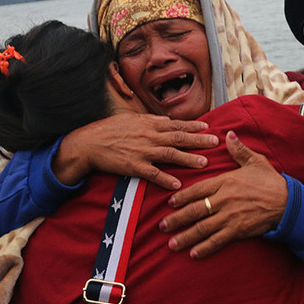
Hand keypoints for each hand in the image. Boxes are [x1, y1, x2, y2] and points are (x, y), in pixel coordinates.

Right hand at [56, 113, 217, 188]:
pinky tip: (177, 184)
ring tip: (204, 163)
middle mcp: (149, 137)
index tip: (208, 126)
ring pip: (170, 155)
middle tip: (215, 142)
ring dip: (188, 159)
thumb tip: (166, 120)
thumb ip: (150, 121)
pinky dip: (165, 179)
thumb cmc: (108, 129)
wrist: (88, 143)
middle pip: (179, 138)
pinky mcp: (134, 166)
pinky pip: (153, 173)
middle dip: (199, 140)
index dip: (194, 125)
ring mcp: (143, 152)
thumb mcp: (131, 119)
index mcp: (149, 125)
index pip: (177, 124)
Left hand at [159, 131, 287, 258]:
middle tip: (162, 226)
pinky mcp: (238, 230)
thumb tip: (229, 134)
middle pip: (195, 210)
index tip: (170, 203)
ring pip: (203, 228)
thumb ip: (239, 150)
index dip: (182, 197)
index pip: (198, 190)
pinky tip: (194, 254)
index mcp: (226, 181)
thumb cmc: (271, 181)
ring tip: (171, 243)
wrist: (288, 202)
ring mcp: (230, 216)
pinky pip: (218, 240)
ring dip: (186, 236)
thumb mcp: (256, 161)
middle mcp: (224, 199)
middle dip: (177, 219)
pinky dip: (205, 248)